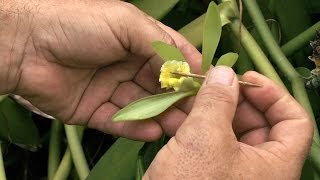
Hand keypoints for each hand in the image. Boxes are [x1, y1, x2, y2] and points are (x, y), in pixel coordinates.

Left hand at [3, 0, 201, 140]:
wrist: (25, 47)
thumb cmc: (78, 26)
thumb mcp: (125, 23)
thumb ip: (158, 44)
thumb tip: (186, 67)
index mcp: (136, 40)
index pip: (171, 56)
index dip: (189, 70)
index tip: (207, 85)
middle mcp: (127, 64)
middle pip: (160, 85)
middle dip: (178, 99)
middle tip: (197, 115)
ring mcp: (111, 88)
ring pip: (143, 106)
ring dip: (161, 117)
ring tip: (179, 128)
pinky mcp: (95, 110)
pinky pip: (120, 122)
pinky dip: (136, 128)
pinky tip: (153, 132)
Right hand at [144, 66, 312, 178]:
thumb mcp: (205, 139)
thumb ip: (217, 101)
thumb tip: (224, 72)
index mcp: (276, 166)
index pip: (294, 121)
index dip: (273, 94)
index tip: (245, 78)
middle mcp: (259, 168)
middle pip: (259, 121)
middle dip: (234, 98)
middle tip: (211, 82)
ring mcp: (232, 168)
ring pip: (230, 128)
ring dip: (210, 107)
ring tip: (190, 92)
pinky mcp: (209, 169)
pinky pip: (210, 139)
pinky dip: (197, 122)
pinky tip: (178, 111)